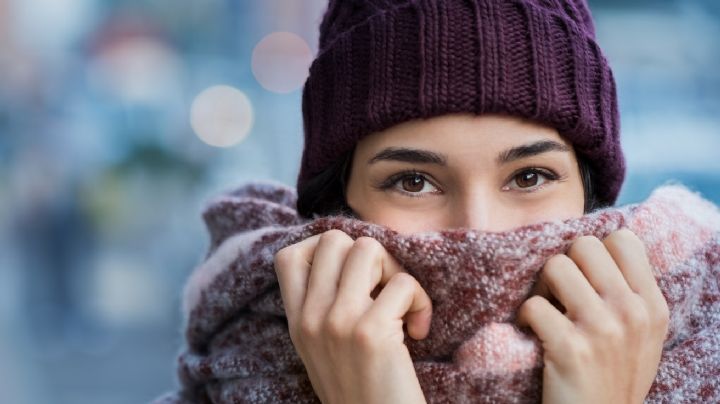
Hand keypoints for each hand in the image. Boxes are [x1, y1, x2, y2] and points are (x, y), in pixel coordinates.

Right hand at [273, 229, 431, 403]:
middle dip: (369, 256)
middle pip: (334, 240)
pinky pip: (403, 283)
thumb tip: (354, 256)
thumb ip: (324, 308)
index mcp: (296, 321)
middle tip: (384, 290)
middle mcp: (310, 318)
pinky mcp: (370, 332)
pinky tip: (419, 331)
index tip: (354, 277)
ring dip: (396, 271)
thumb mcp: (324, 349)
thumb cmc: (362, 391)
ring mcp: (337, 322)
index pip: (289, 257)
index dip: (325, 251)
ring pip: (368, 249)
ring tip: (402, 306)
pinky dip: (421, 302)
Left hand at [517, 228, 669, 403]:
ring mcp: (602, 329)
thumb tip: (592, 249)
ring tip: (547, 311)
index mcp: (652, 305)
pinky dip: (525, 317)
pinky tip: (533, 332)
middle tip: (560, 293)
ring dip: (542, 288)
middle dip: (565, 265)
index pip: (623, 239)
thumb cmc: (613, 376)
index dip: (595, 252)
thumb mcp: (642, 335)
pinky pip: (534, 304)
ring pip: (555, 266)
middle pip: (583, 246)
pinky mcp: (570, 348)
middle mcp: (632, 312)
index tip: (586, 276)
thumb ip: (629, 294)